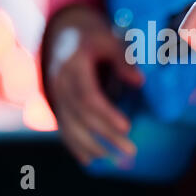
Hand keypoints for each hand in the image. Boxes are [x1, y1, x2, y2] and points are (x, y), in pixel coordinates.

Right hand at [46, 6, 142, 164]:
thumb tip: (139, 81)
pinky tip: (89, 160)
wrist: (65, 34)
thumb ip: (123, 58)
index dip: (106, 114)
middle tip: (130, 150)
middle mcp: (60, 83)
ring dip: (92, 147)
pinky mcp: (58, 103)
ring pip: (71, 127)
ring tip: (114, 161)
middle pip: (82, 116)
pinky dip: (75, 146)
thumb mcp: (108, 39)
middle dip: (105, 136)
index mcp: (73, 66)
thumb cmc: (92, 36)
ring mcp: (56, 95)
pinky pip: (64, 128)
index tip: (126, 127)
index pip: (88, 96)